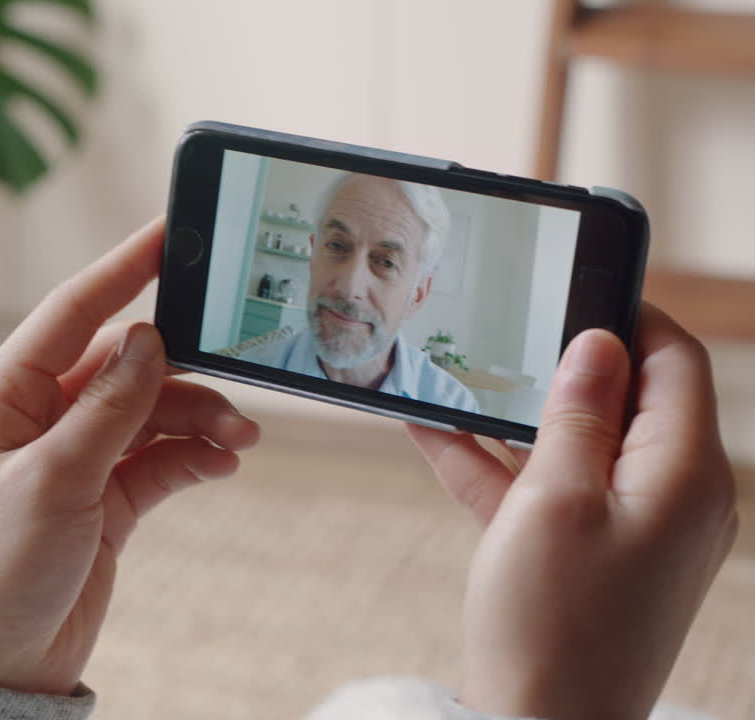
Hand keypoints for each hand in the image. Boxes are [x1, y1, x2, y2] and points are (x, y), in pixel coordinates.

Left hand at [0, 218, 260, 695]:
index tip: (173, 232)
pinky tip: (222, 462)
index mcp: (2, 395)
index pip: (71, 311)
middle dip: (182, 369)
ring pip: (150, 411)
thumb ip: (108, 408)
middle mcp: (37, 416)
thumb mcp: (53, 481)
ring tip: (239, 437)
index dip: (124, 268)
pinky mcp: (103, 497)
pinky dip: (192, 456)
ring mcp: (72, 456)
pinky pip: (158, 458)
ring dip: (197, 418)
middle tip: (239, 368)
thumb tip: (147, 338)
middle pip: (124, 364)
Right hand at [409, 303, 737, 719]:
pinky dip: (500, 464)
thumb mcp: (555, 499)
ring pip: (576, 445)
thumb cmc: (552, 623)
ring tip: (456, 373)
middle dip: (559, 363)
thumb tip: (599, 342)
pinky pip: (549, 492)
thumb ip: (578, 414)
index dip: (627, 314)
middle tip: (504, 326)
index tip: (571, 283)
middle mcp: (672, 497)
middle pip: (625, 401)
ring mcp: (631, 530)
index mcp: (685, 474)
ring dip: (516, 414)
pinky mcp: (590, 557)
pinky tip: (434, 433)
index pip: (674, 362)